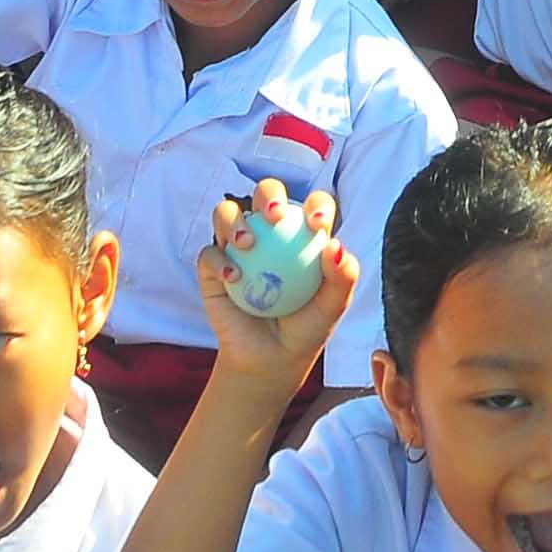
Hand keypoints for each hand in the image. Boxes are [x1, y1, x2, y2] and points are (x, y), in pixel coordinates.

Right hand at [197, 183, 353, 377]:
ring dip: (234, 220)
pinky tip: (233, 277)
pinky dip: (219, 262)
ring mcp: (236, 245)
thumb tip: (335, 246)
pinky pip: (209, 254)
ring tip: (247, 244)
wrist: (270, 358)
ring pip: (227, 213)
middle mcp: (268, 230)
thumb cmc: (307, 327)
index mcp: (302, 232)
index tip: (318, 224)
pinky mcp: (212, 266)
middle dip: (269, 194)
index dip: (316, 204)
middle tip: (276, 216)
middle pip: (265, 194)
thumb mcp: (332, 307)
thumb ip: (342, 277)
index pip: (311, 206)